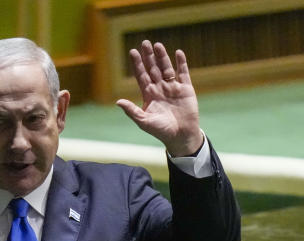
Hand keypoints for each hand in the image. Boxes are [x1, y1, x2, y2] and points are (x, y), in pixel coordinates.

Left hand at [116, 40, 203, 156]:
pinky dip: (181, 63)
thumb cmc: (161, 131)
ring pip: (166, 68)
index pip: (141, 75)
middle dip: (149, 56)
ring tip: (158, 45)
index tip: (133, 52)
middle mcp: (160, 88)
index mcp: (149, 94)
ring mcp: (173, 87)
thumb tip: (118, 102)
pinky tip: (178, 53)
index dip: (137, 64)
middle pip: (153, 68)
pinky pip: (183, 73)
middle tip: (144, 42)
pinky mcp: (186, 89)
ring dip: (162, 57)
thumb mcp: (144, 122)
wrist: (181, 136)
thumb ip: (132, 111)